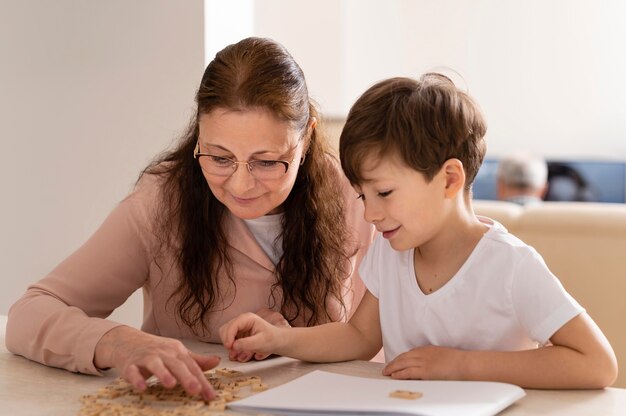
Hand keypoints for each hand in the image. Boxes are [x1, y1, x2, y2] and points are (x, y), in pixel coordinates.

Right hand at [94, 326, 219, 399]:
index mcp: (177, 351)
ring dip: (163, 374)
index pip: (192, 367)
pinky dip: (137, 379)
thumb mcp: (177, 353)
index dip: (202, 381)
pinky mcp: (130, 364)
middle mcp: (163, 353)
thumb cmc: (156, 350)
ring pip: (156, 365)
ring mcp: (146, 357)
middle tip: (196, 389)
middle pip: (177, 364)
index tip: (210, 395)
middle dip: (187, 377)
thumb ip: (196, 361)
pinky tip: (142, 388)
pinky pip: (133, 372)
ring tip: (171, 384)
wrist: (127, 341)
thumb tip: (217, 361)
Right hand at [219, 312, 282, 361]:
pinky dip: (231, 346)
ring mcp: (240, 327)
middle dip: (227, 340)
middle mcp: (242, 320)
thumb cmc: (272, 339)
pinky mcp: (239, 333)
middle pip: (225, 328)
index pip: (232, 325)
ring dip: (228, 344)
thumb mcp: (260, 342)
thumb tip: (233, 346)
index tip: (229, 347)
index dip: (228, 336)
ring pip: (225, 334)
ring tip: (235, 354)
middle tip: (232, 351)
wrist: (277, 341)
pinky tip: (237, 353)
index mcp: (248, 318)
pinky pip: (229, 339)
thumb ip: (247, 344)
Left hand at [382, 345, 464, 379]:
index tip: (396, 361)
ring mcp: (424, 362)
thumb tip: (432, 366)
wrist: (466, 364)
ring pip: (403, 363)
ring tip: (386, 372)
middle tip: (386, 367)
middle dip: (394, 362)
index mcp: (429, 349)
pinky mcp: (426, 371)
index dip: (401, 358)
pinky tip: (394, 376)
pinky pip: (408, 372)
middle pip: (404, 357)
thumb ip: (435, 359)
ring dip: (393, 368)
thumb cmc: (459, 362)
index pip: (410, 353)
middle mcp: (424, 354)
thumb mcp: (444, 356)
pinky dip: (399, 374)